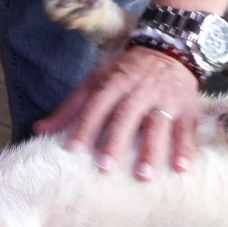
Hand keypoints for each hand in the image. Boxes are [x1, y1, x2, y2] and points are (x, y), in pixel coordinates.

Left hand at [34, 46, 200, 180]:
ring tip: (144, 176)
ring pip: (158, 125)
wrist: (168, 51)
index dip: (85, 126)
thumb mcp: (95, 83)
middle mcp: (140, 90)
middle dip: (116, 141)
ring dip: (152, 150)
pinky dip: (185, 149)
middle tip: (105, 167)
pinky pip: (187, 130)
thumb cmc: (124, 74)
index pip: (97, 105)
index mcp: (114, 83)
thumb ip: (70, 108)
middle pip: (127, 116)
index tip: (74, 150)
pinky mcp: (188, 109)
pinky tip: (181, 168)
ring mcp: (166, 99)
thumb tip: (39, 129)